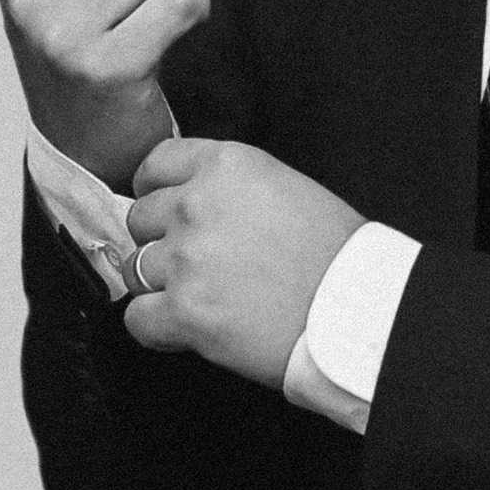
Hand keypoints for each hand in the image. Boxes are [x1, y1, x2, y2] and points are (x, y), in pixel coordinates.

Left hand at [122, 138, 365, 387]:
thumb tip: (190, 202)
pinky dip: (156, 326)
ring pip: (136, 268)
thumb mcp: (283, 184)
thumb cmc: (332, 247)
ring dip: (161, 283)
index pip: (156, 163)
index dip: (156, 189)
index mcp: (226, 163)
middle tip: (195, 259)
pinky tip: (188, 326)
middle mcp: (197, 203)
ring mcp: (185, 258)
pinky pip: (136, 318)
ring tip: (202, 294)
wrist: (353, 303)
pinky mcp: (182, 311)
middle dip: (160, 239)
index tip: (163, 207)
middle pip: (140, 217)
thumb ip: (229, 186)